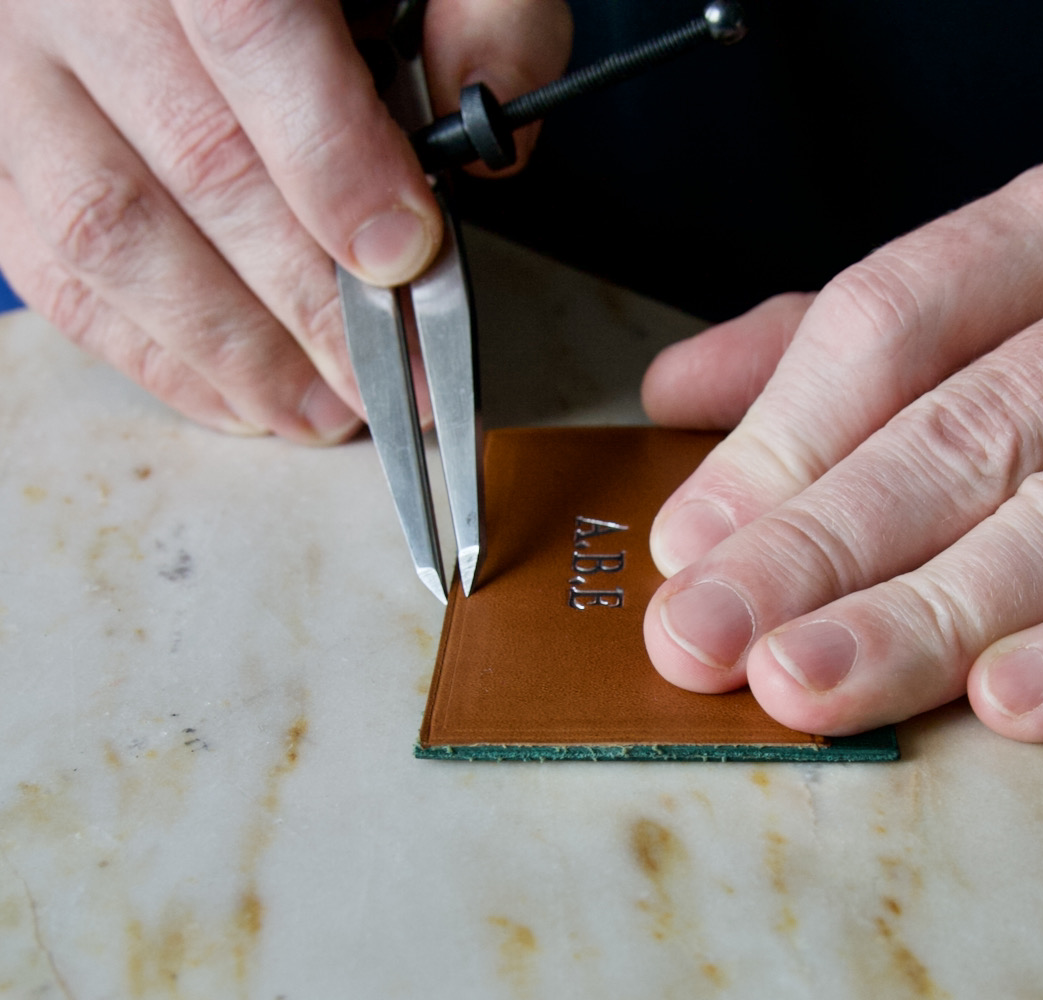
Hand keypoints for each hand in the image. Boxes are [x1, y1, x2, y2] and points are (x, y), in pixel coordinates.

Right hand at [0, 0, 568, 442]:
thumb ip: (482, 7)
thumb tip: (486, 98)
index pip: (251, 34)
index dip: (334, 160)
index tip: (406, 258)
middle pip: (192, 156)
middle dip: (307, 296)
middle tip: (394, 377)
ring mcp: (21, 70)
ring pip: (103, 231)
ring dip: (230, 347)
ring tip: (326, 411)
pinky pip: (47, 265)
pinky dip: (150, 352)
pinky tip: (241, 398)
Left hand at [641, 134, 1042, 741]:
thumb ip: (861, 343)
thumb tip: (685, 397)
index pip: (895, 317)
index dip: (780, 442)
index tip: (693, 546)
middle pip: (973, 429)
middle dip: (821, 549)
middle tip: (707, 639)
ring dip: (931, 618)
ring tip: (810, 685)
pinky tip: (1011, 703)